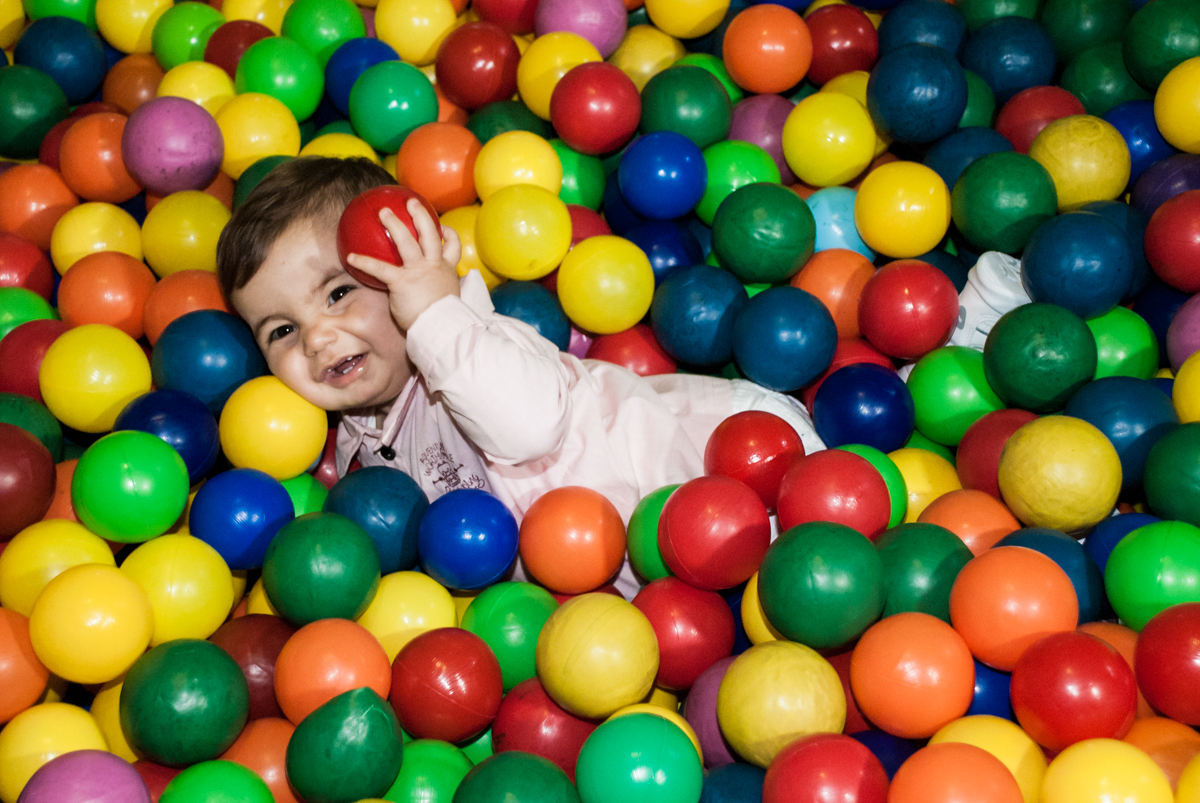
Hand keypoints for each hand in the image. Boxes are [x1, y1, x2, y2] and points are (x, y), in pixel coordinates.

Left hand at [346, 199, 462, 329]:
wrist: (442, 328)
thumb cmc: (444, 321)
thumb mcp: (446, 301)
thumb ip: (438, 293)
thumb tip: (429, 300)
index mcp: (446, 271)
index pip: (452, 247)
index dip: (448, 234)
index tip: (443, 227)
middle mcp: (434, 266)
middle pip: (429, 234)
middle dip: (420, 215)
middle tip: (412, 202)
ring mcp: (418, 271)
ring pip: (407, 241)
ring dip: (394, 224)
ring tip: (383, 212)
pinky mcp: (402, 282)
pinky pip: (380, 268)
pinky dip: (364, 262)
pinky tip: (350, 257)